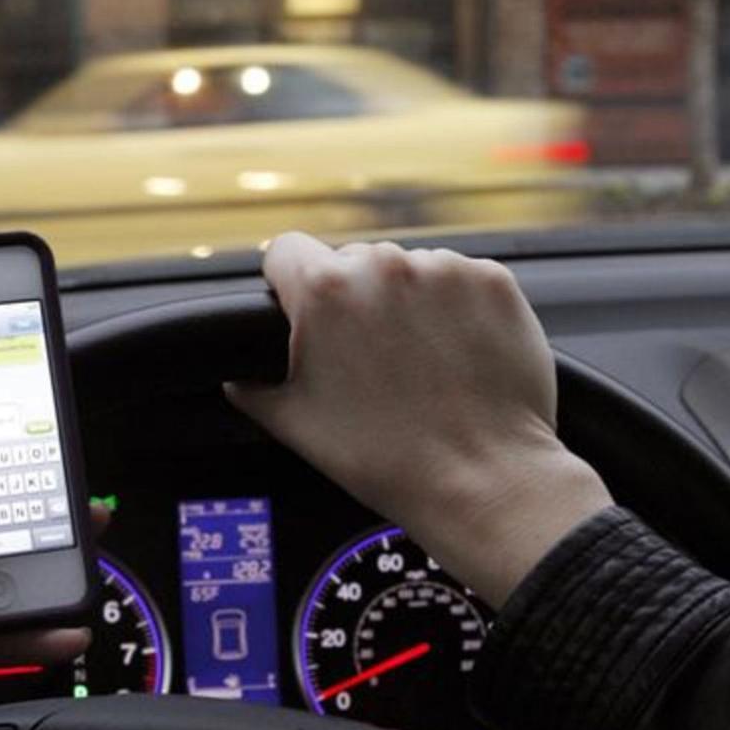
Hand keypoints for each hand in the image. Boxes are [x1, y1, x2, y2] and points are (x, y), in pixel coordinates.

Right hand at [226, 234, 611, 606]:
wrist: (479, 478)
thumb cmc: (384, 457)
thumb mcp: (294, 425)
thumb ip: (253, 388)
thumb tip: (236, 378)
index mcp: (325, 291)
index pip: (286, 251)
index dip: (288, 284)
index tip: (302, 310)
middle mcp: (383, 266)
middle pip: (351, 261)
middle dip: (353, 300)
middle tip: (368, 356)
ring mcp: (445, 270)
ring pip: (408, 270)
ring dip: (406, 302)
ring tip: (418, 362)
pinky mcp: (493, 282)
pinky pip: (459, 280)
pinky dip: (455, 309)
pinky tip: (455, 356)